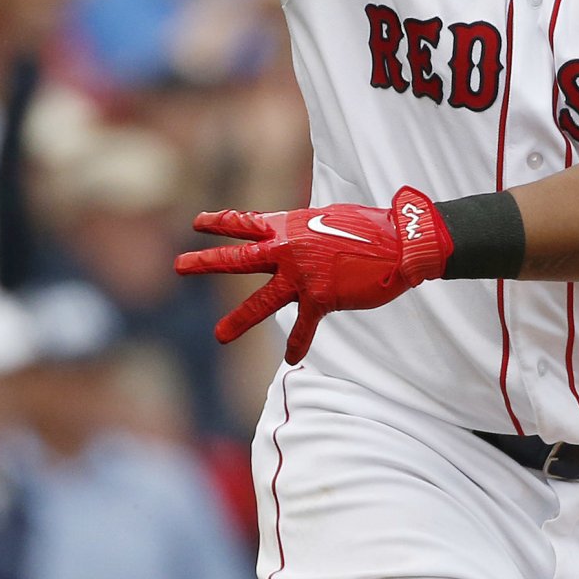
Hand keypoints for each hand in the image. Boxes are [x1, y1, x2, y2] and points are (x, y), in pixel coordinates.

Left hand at [175, 187, 452, 363]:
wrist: (400, 243)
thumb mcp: (329, 221)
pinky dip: (299, 343)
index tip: (196, 223)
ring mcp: (302, 274)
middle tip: (179, 266)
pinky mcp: (321, 297)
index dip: (221, 222)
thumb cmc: (370, 230)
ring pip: (262, 301)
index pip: (247, 223)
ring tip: (219, 337)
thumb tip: (294, 244)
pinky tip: (292, 357)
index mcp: (290, 227)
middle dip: (206, 262)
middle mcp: (289, 249)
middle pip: (240, 258)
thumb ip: (303, 234)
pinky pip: (304, 326)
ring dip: (239, 320)